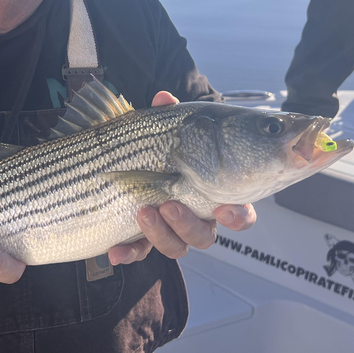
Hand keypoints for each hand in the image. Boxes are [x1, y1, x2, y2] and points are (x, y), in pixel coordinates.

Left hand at [107, 91, 256, 265]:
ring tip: (144, 212)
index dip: (237, 216)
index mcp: (213, 193)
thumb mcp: (165, 129)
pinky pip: (139, 253)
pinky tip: (114, 251)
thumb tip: (163, 99)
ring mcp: (170, 229)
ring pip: (176, 247)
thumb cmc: (163, 146)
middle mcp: (196, 217)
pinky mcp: (143, 238)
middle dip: (189, 223)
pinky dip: (128, 254)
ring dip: (161, 234)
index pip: (239, 213)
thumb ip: (167, 116)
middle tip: (171, 203)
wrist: (129, 159)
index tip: (223, 208)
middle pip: (205, 236)